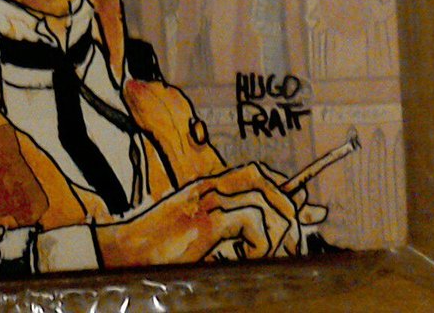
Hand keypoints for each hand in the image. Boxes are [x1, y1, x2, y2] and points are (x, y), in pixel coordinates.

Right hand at [94, 162, 328, 266]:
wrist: (120, 252)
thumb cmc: (153, 250)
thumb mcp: (194, 238)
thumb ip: (225, 233)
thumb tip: (266, 239)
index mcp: (207, 187)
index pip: (258, 175)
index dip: (287, 193)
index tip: (313, 212)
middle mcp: (209, 187)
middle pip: (266, 182)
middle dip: (288, 213)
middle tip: (293, 244)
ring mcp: (207, 200)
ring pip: (266, 202)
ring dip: (276, 232)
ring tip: (266, 255)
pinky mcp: (206, 219)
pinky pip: (253, 222)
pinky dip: (261, 242)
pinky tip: (247, 257)